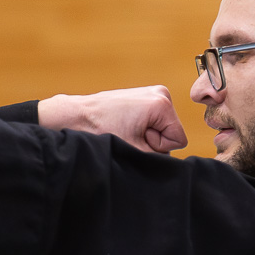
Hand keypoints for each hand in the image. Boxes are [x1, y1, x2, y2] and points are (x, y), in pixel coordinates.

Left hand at [38, 86, 187, 153]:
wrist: (76, 116)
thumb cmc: (101, 131)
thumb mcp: (134, 150)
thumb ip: (158, 157)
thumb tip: (170, 163)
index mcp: (162, 103)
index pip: (178, 140)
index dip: (157, 147)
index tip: (136, 139)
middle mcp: (161, 93)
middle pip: (170, 132)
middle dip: (151, 140)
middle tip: (127, 134)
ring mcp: (152, 92)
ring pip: (161, 128)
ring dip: (144, 134)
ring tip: (124, 129)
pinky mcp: (143, 95)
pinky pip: (152, 121)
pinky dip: (139, 126)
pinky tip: (123, 124)